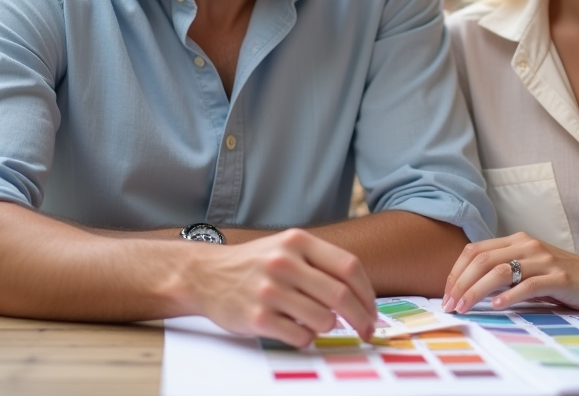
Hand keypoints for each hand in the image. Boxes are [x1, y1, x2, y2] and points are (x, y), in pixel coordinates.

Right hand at [186, 228, 377, 346]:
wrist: (205, 275)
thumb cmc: (255, 264)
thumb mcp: (287, 248)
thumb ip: (321, 264)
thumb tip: (362, 296)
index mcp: (298, 241)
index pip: (349, 267)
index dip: (367, 293)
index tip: (373, 311)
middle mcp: (284, 263)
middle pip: (341, 296)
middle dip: (361, 318)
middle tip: (367, 330)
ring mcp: (269, 291)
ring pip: (323, 320)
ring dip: (327, 327)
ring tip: (313, 321)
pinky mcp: (257, 318)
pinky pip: (300, 337)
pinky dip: (305, 338)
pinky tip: (294, 328)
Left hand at [441, 232, 578, 312]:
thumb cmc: (561, 277)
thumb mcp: (529, 267)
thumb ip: (503, 270)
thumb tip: (468, 287)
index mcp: (517, 240)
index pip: (475, 250)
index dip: (456, 271)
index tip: (447, 293)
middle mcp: (527, 245)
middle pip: (482, 260)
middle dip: (461, 283)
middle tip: (449, 304)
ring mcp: (543, 260)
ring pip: (499, 271)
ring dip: (476, 291)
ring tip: (464, 307)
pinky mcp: (558, 277)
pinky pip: (528, 285)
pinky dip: (509, 296)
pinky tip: (497, 306)